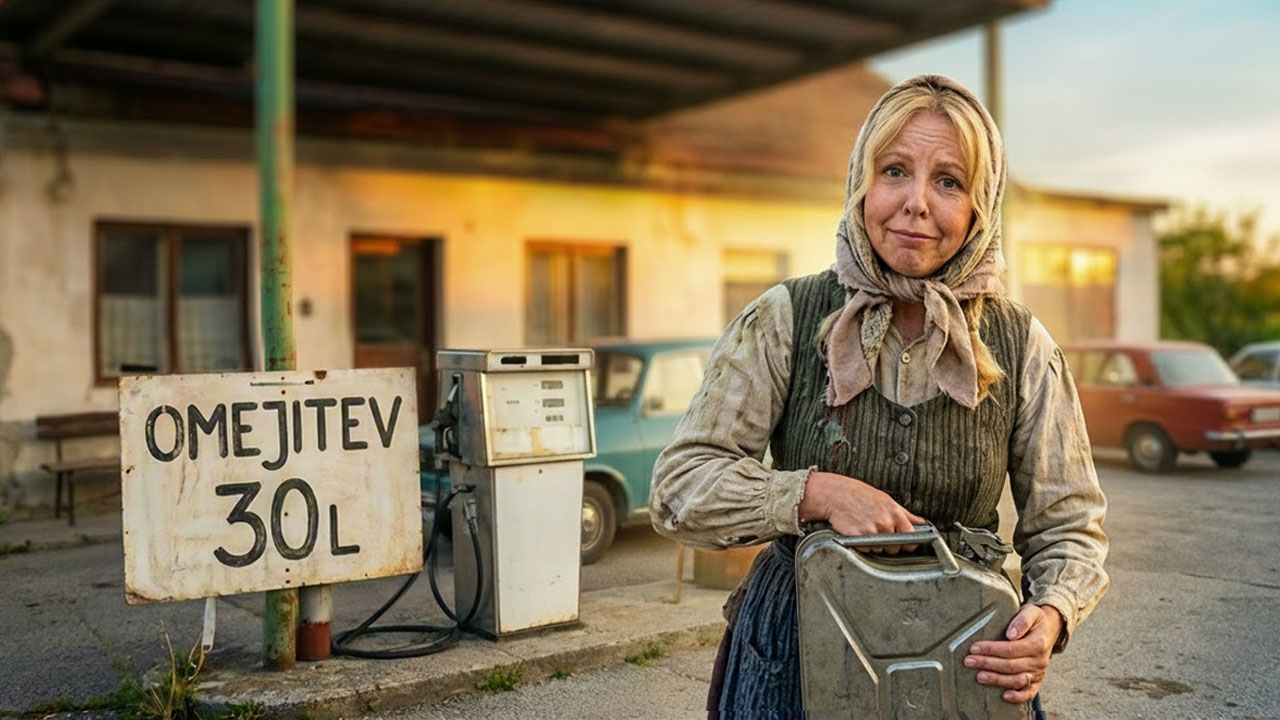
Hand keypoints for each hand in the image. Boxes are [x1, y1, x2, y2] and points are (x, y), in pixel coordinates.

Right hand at [798, 471, 925, 553]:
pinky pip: (866, 550)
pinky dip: (863, 545)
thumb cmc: (860, 495)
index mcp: (895, 513)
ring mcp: (872, 531)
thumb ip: (906, 514)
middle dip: (890, 544)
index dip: (908, 541)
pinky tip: (858, 532)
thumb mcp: (886, 500)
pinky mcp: (859, 538)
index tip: (903, 542)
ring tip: (866, 529)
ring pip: (880, 549)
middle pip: (895, 547)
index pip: (911, 536)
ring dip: (875, 544)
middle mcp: (885, 523)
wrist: (836, 495)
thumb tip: (922, 522)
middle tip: (879, 532)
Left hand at [964, 603, 1063, 703]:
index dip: (991, 649)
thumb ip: (1021, 620)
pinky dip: (1018, 697)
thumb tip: (1011, 634)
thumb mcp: (1031, 612)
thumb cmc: (1035, 620)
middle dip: (988, 664)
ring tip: (979, 676)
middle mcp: (1039, 660)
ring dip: (997, 680)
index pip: (1011, 649)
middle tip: (969, 661)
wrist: (1048, 630)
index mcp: (1037, 643)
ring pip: (1017, 680)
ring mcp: (1039, 672)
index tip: (974, 648)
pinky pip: (1029, 693)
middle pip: (1011, 665)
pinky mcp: (1037, 681)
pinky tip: (1004, 696)